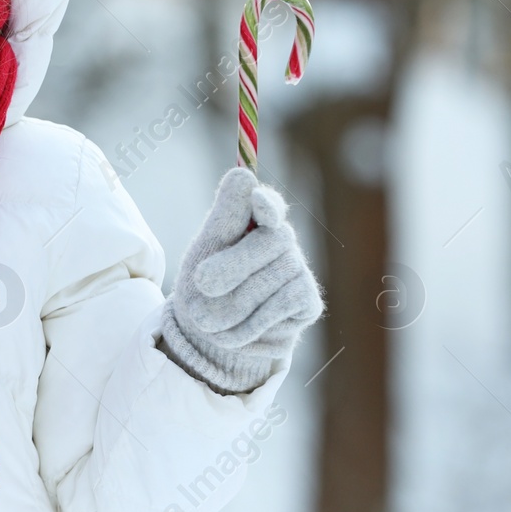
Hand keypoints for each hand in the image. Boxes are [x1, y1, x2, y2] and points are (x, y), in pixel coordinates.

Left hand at [157, 166, 324, 394]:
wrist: (213, 334)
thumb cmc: (204, 284)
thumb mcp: (203, 251)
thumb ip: (222, 217)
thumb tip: (243, 176)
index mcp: (252, 220)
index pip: (266, 204)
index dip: (265, 202)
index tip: (258, 199)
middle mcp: (280, 239)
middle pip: (271, 240)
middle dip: (234, 265)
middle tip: (202, 283)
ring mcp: (298, 269)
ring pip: (275, 278)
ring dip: (234, 304)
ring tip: (209, 321)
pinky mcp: (308, 301)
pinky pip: (282, 308)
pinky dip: (251, 325)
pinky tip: (235, 331)